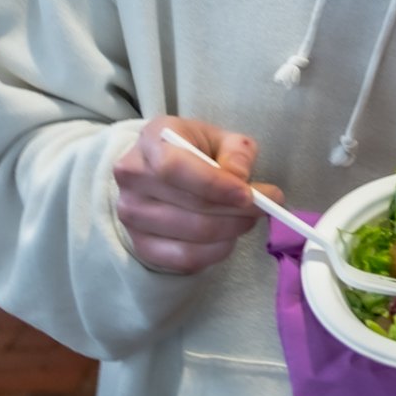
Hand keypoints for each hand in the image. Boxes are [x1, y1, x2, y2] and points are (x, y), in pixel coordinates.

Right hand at [113, 117, 282, 273]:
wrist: (159, 168)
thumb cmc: (194, 149)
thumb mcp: (219, 137)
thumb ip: (235, 150)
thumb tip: (240, 176)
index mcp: (151, 140)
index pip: (175, 168)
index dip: (215, 185)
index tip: (249, 195)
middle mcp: (133, 178)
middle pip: (190, 206)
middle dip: (237, 211)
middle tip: (265, 207)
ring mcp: (130, 214)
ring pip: (192, 235)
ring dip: (231, 230)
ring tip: (248, 218)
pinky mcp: (140, 244)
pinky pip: (185, 258)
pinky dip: (216, 252)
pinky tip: (228, 237)